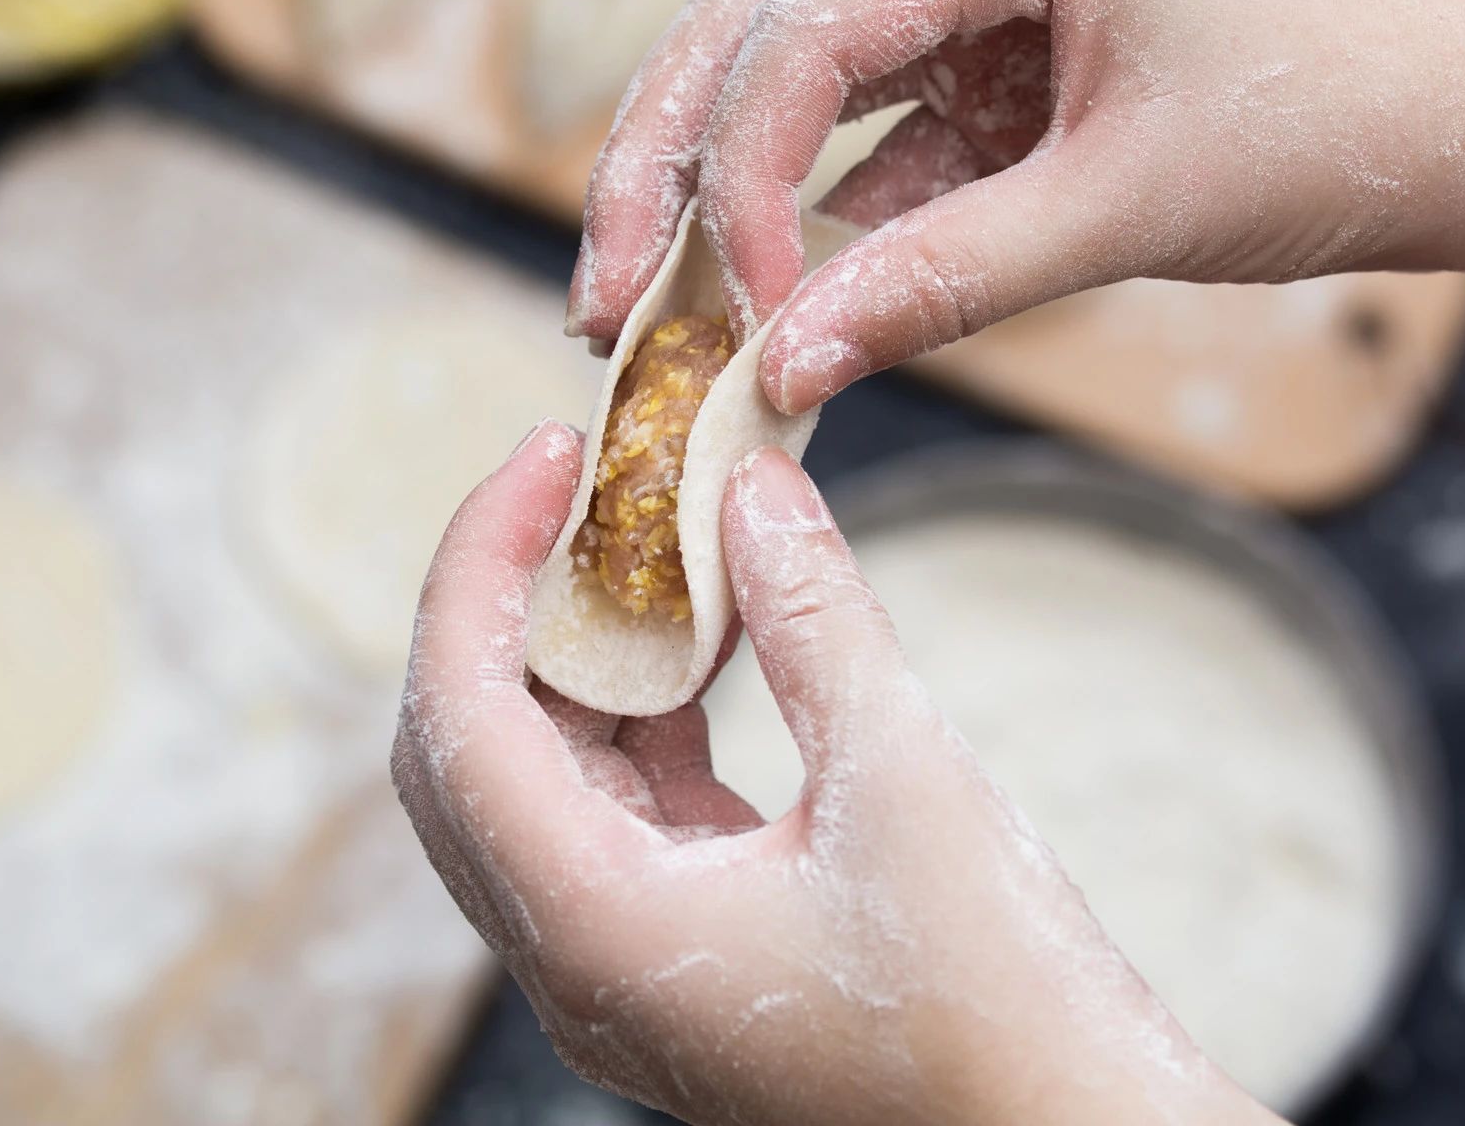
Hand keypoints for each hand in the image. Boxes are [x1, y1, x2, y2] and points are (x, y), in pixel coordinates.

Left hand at [392, 422, 1282, 1125]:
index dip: (479, 568)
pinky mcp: (682, 955)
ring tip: (655, 535)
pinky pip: (622, 808)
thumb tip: (747, 485)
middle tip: (582, 481)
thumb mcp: (907, 785)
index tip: (544, 456)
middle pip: (473, 749)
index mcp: (593, 929)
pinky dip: (649, 710)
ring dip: (587, 650)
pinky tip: (710, 630)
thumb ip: (815, 620)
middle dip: (514, 601)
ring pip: (545, 776)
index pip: (460, 719)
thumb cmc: (1004, 1007)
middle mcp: (577, 959)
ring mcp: (625, 965)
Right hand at [566, 0, 1464, 413]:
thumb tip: (785, 369)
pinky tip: (764, 307)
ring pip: (787, 82)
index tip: (731, 308)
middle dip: (666, 165)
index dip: (740, 172)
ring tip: (643, 304)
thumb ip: (947, 281)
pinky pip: (867, 146)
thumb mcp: (1133, 205)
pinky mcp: (991, 72)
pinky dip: (813, 228)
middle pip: (752, 27)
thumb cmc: (1345, 113)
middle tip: (604, 296)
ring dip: (714, 195)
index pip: (806, 21)